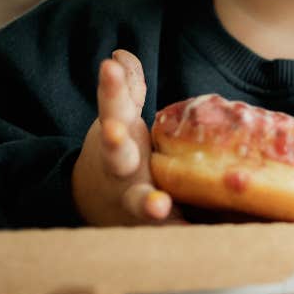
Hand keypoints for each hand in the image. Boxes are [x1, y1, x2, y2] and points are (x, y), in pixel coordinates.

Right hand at [72, 50, 183, 225]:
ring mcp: (132, 198)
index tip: (109, 66)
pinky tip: (194, 237)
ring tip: (158, 206)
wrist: (98, 204)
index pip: (111, 107)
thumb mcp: (118, 121)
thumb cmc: (120, 155)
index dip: (111, 87)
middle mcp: (121, 169)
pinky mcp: (151, 225)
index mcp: (116, 138)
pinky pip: (169, 230)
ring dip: (148, 204)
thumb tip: (122, 55)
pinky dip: (179, 234)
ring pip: (138, 202)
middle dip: (114, 144)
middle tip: (114, 132)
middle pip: (116, 156)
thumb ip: (123, 91)